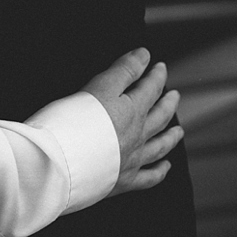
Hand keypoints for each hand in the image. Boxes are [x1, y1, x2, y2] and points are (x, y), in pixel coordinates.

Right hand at [85, 48, 183, 196]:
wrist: (57, 165)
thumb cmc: (71, 123)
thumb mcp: (98, 87)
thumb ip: (124, 70)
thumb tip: (144, 55)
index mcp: (131, 111)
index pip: (150, 88)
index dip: (156, 75)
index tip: (159, 67)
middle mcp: (137, 135)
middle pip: (160, 116)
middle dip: (168, 103)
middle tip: (175, 95)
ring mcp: (132, 160)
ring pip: (160, 146)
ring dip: (171, 137)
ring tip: (179, 131)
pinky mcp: (122, 182)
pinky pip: (149, 177)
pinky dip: (160, 172)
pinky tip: (165, 167)